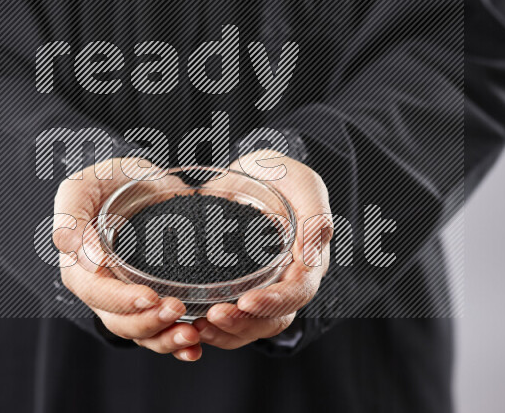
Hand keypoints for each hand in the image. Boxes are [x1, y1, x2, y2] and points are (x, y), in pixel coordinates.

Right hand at [53, 158, 201, 360]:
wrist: (142, 179)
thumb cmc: (107, 180)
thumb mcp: (81, 186)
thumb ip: (71, 218)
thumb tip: (83, 258)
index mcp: (80, 268)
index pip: (97, 294)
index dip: (122, 301)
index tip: (151, 296)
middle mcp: (103, 289)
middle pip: (120, 322)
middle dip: (149, 323)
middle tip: (178, 311)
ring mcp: (129, 297)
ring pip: (142, 333)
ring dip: (165, 340)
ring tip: (191, 336)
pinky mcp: (155, 298)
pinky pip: (162, 329)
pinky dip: (178, 343)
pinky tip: (196, 346)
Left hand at [194, 150, 332, 349]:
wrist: (250, 172)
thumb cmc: (280, 173)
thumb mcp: (301, 182)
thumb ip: (314, 213)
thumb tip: (314, 251)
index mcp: (309, 262)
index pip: (298, 293)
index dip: (274, 302)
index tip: (246, 301)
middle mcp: (287, 281)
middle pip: (274, 319)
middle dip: (244, 324)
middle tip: (213, 316)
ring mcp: (262, 287)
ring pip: (250, 326)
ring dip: (226, 332)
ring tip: (197, 326)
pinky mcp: (236, 287)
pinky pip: (228, 317)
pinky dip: (211, 324)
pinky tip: (190, 321)